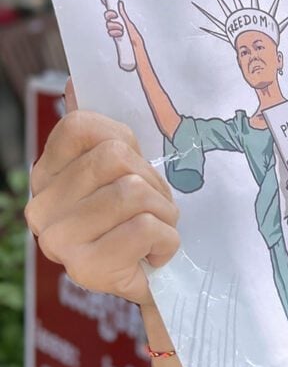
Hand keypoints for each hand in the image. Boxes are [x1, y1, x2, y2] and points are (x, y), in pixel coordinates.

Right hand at [24, 78, 178, 304]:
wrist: (155, 283)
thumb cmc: (140, 221)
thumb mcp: (123, 172)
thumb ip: (99, 133)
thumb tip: (75, 83)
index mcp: (45, 177)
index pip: (80, 126)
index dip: (124, 140)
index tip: (135, 167)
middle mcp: (41, 208)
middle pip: (115, 159)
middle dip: (153, 182)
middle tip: (155, 207)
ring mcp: (59, 241)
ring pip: (133, 192)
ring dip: (164, 212)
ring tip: (158, 230)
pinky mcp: (88, 269)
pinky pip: (145, 228)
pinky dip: (168, 240)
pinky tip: (158, 253)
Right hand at [103, 0, 143, 48]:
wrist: (135, 48)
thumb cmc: (134, 36)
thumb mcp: (128, 23)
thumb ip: (122, 14)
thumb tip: (119, 3)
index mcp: (120, 19)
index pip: (111, 9)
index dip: (106, 3)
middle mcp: (115, 24)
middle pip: (107, 16)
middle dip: (110, 15)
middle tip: (114, 15)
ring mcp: (114, 30)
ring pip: (108, 24)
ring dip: (115, 26)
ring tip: (121, 29)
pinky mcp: (113, 36)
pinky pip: (109, 32)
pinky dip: (114, 32)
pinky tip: (120, 34)